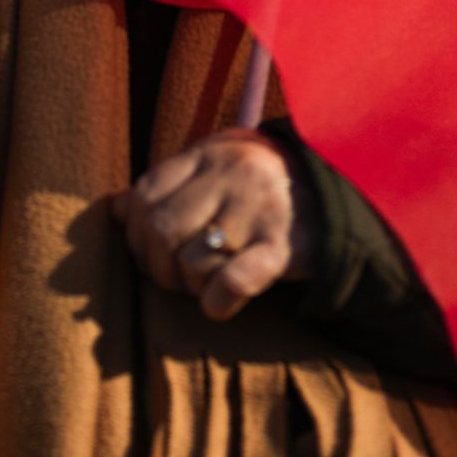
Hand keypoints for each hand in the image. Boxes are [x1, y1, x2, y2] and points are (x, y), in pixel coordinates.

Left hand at [114, 129, 314, 321]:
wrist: (341, 193)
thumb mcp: (217, 168)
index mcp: (210, 151)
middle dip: (155, 264)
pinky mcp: (284, 246)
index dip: (133, 231)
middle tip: (172, 278)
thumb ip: (170, 184)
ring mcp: (259, 208)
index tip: (146, 251)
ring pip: (193, 257)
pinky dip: (216, 301)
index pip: (146, 192)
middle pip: (161, 226)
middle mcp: (233, 173)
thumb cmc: (262, 187)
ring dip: (190, 284)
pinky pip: (234, 280)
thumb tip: (115, 209)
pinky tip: (218, 305)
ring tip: (204, 283)